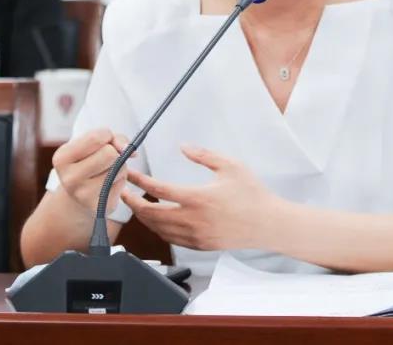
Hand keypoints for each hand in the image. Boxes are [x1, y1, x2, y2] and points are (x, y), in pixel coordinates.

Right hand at [52, 128, 131, 214]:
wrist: (78, 195)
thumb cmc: (88, 162)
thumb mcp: (94, 144)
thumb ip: (114, 138)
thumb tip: (130, 150)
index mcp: (62, 158)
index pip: (96, 138)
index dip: (107, 136)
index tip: (102, 143)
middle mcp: (69, 178)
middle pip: (110, 154)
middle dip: (113, 153)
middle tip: (105, 160)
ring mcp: (83, 195)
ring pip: (119, 168)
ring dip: (119, 167)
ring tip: (105, 173)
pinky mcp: (99, 206)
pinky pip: (122, 184)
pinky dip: (120, 181)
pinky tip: (108, 185)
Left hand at [121, 145, 280, 250]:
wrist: (268, 223)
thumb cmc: (252, 195)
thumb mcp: (231, 166)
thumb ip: (204, 155)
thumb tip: (184, 146)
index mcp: (199, 198)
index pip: (159, 190)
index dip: (140, 182)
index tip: (131, 175)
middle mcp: (193, 220)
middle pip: (151, 214)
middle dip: (133, 203)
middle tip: (124, 192)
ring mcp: (195, 236)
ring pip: (158, 229)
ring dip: (144, 217)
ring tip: (137, 205)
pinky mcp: (200, 245)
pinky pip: (171, 239)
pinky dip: (159, 229)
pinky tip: (157, 220)